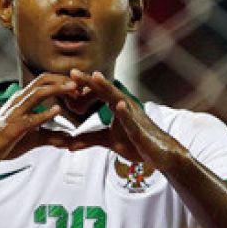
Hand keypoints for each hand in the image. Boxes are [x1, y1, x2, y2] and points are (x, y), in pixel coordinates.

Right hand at [0, 73, 75, 167]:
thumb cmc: (4, 141)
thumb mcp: (32, 138)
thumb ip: (50, 136)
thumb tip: (68, 139)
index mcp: (22, 99)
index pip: (43, 81)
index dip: (62, 81)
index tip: (79, 85)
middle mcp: (18, 101)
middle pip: (42, 81)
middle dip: (62, 80)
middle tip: (81, 83)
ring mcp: (15, 113)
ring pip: (37, 94)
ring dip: (57, 89)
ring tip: (74, 89)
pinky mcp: (13, 128)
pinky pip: (30, 118)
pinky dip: (45, 114)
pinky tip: (58, 111)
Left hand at [65, 69, 184, 169]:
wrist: (160, 155)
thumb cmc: (136, 143)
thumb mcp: (108, 141)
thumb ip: (89, 139)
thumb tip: (69, 144)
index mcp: (117, 106)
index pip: (98, 92)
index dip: (83, 86)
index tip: (66, 79)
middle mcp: (126, 106)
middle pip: (105, 90)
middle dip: (90, 81)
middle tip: (73, 72)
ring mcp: (134, 116)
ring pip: (118, 99)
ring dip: (107, 88)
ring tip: (95, 77)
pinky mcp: (140, 130)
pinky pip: (132, 120)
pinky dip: (125, 112)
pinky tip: (119, 104)